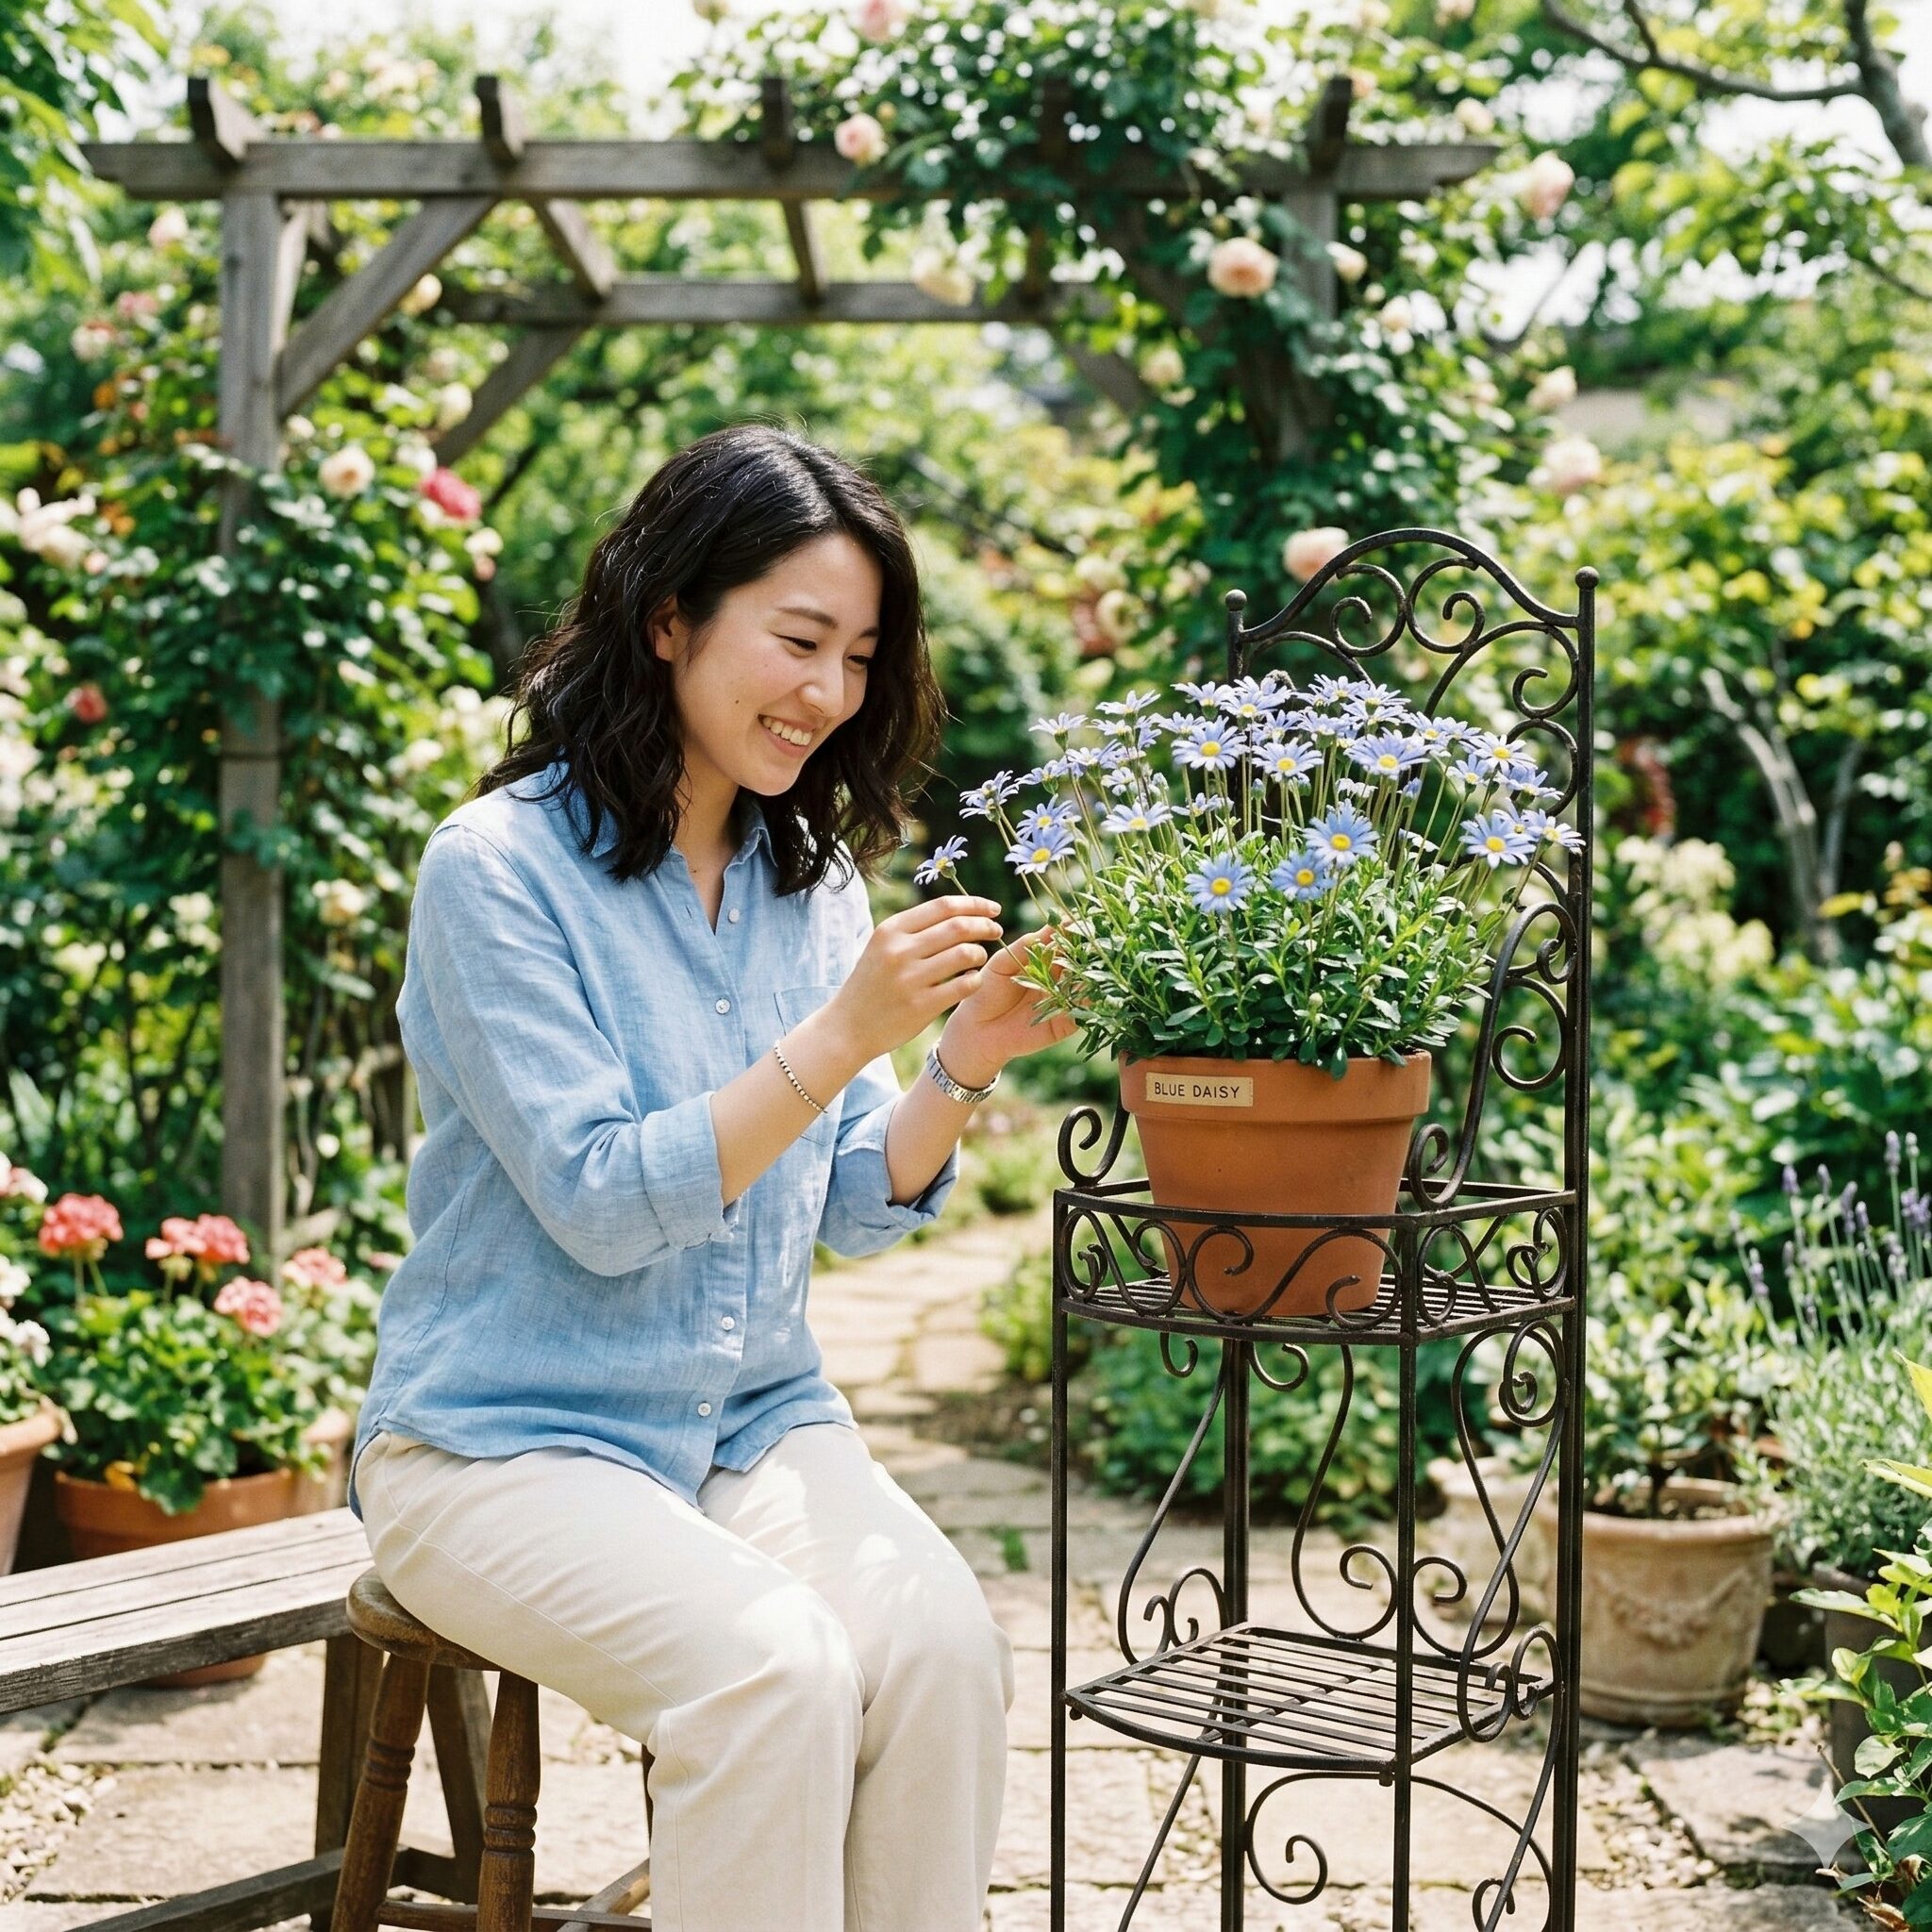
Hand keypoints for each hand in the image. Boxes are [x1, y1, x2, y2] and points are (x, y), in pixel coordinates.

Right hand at [829, 894, 1003, 1062]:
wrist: (847, 1027)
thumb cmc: (872, 983)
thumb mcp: (882, 947)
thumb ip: (914, 929)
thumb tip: (961, 912)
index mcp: (890, 930)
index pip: (943, 907)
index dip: (974, 904)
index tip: (992, 909)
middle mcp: (899, 951)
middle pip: (958, 927)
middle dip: (985, 926)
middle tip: (996, 931)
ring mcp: (910, 979)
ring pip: (965, 954)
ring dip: (980, 954)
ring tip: (979, 958)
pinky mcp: (921, 1006)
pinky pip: (964, 985)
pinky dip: (975, 980)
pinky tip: (972, 980)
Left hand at [940, 926, 1079, 1085]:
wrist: (977, 1028)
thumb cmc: (987, 990)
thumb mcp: (1004, 962)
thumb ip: (1027, 946)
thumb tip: (1055, 923)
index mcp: (1046, 961)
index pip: (1066, 943)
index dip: (1074, 933)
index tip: (1079, 922)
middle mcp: (1060, 979)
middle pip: (1082, 963)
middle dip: (1090, 952)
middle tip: (1095, 940)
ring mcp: (1066, 1001)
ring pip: (1087, 986)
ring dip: (1095, 975)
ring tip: (1097, 962)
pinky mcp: (1067, 1024)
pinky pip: (1083, 1012)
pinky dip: (1090, 1002)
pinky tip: (1093, 990)